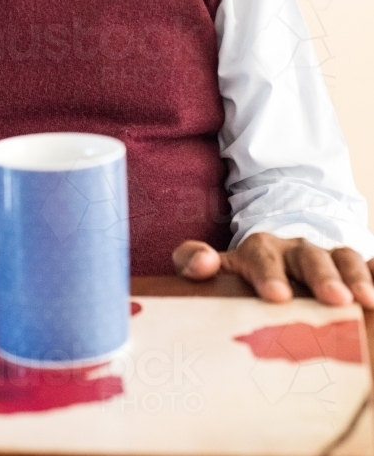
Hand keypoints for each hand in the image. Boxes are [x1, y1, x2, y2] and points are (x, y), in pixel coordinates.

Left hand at [173, 233, 373, 307]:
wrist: (272, 264)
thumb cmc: (241, 276)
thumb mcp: (214, 266)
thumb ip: (194, 260)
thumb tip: (201, 262)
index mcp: (260, 250)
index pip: (261, 256)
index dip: (269, 274)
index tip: (278, 296)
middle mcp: (295, 251)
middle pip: (308, 256)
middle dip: (320, 276)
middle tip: (332, 298)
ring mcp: (325, 259)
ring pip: (342, 257)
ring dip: (354, 276)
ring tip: (366, 300)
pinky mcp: (347, 269)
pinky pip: (367, 264)